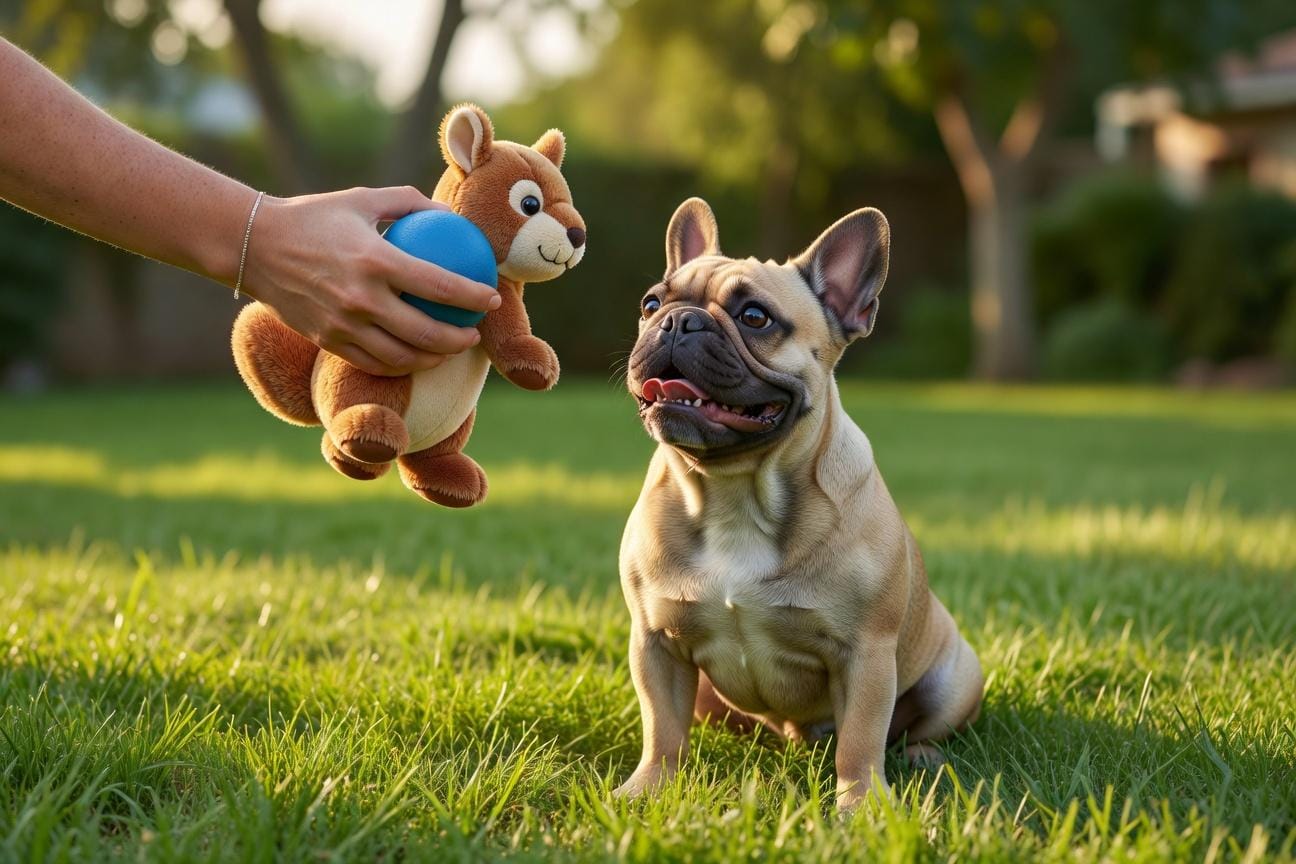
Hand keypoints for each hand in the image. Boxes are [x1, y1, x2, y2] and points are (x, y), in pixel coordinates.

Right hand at [239, 186, 500, 375]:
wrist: (255, 246)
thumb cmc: (315, 217)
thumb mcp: (363, 199)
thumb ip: (409, 202)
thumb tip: (449, 215)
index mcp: (375, 260)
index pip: (439, 285)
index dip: (473, 296)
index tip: (492, 299)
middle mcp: (361, 299)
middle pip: (426, 333)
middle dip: (460, 340)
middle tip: (474, 333)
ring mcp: (343, 325)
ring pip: (402, 357)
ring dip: (434, 358)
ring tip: (449, 349)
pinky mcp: (328, 341)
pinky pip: (374, 363)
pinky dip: (400, 365)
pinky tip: (415, 357)